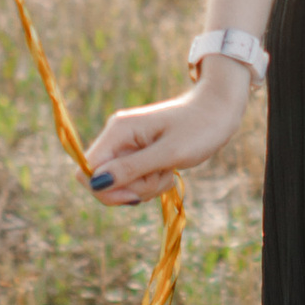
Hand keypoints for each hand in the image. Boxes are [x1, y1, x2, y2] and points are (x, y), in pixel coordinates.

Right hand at [84, 57, 252, 206]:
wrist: (218, 110)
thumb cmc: (198, 128)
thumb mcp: (168, 153)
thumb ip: (131, 168)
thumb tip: (94, 183)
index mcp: (118, 131)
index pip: (86, 171)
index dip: (105, 189)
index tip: (135, 193)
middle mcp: (116, 137)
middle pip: (103, 181)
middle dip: (131, 189)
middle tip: (159, 178)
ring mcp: (127, 145)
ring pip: (120, 183)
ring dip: (144, 187)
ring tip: (168, 171)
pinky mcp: (138, 153)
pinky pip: (133, 179)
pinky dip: (150, 183)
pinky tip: (167, 172)